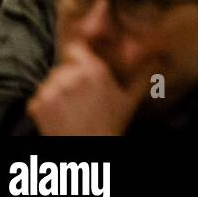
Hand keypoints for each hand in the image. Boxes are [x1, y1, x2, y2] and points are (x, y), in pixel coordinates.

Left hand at [27, 42, 148, 135]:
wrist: (87, 149)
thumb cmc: (111, 125)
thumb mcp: (130, 100)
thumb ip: (144, 76)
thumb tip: (160, 59)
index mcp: (93, 70)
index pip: (75, 48)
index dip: (77, 54)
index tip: (82, 63)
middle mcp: (70, 76)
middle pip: (63, 67)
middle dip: (68, 77)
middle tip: (79, 93)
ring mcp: (51, 91)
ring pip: (49, 82)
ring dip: (56, 91)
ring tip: (70, 107)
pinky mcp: (37, 106)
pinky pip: (37, 98)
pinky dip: (44, 106)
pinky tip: (58, 115)